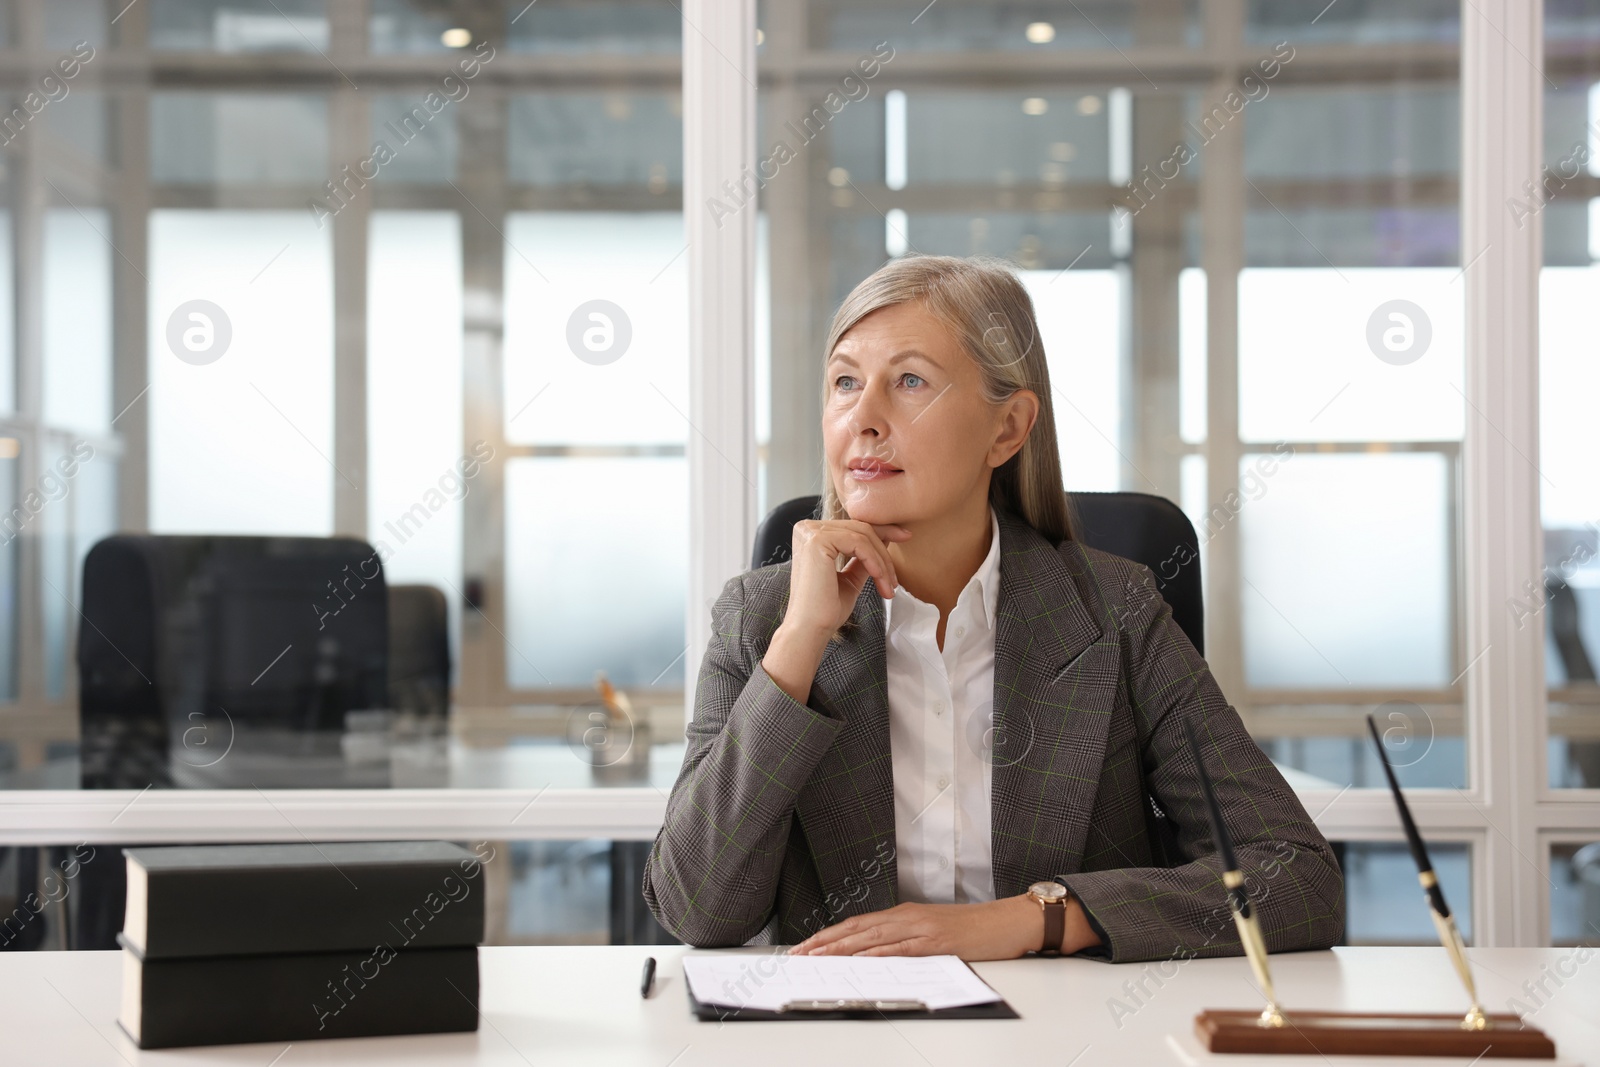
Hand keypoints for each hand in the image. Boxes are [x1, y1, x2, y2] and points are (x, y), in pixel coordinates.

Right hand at [786, 518, 910, 634]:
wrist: (810, 629)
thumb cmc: (826, 609)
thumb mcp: (851, 578)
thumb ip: (863, 558)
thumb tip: (884, 539)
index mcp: (811, 535)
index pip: (853, 526)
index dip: (882, 531)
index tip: (905, 537)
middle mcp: (807, 528)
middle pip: (860, 527)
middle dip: (885, 551)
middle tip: (898, 574)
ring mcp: (811, 532)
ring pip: (863, 535)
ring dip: (882, 562)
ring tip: (890, 587)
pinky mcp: (818, 540)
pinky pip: (859, 543)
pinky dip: (874, 562)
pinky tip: (880, 580)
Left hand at [789, 897, 1042, 961]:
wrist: (1006, 921)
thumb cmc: (973, 929)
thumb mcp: (932, 931)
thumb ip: (904, 941)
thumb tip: (876, 957)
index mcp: (904, 915)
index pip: (857, 924)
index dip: (829, 935)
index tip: (807, 946)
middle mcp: (907, 917)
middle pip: (856, 929)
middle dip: (825, 942)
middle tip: (799, 953)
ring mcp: (920, 927)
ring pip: (872, 937)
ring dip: (842, 948)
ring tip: (817, 958)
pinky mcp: (936, 940)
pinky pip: (901, 948)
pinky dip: (878, 954)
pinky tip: (861, 960)